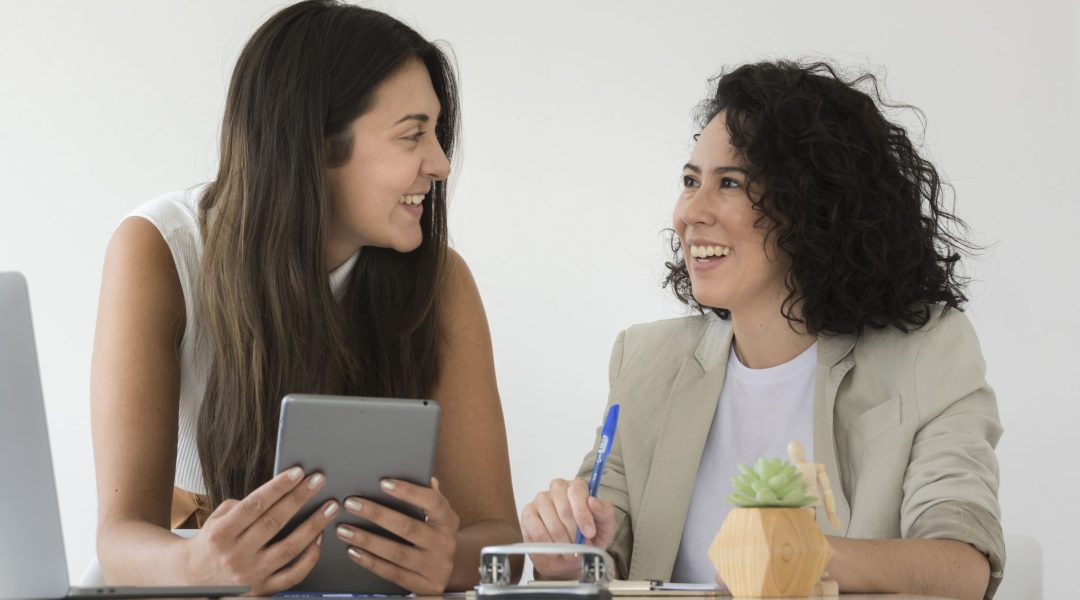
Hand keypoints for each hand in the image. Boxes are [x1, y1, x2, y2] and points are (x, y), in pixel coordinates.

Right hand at [181, 466, 338, 594]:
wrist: (193, 579)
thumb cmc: (211, 542)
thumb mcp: (216, 519)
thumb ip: (242, 506)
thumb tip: (276, 492)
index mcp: (221, 533)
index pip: (254, 505)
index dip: (278, 487)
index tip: (298, 472)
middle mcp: (235, 555)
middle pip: (274, 522)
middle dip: (300, 498)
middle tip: (319, 481)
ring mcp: (251, 574)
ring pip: (289, 548)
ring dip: (314, 525)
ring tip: (330, 508)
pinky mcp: (263, 590)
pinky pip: (294, 574)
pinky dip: (311, 557)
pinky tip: (320, 538)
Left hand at [335, 477, 459, 594]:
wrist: (450, 570)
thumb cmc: (436, 533)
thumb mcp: (438, 515)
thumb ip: (429, 496)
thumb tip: (422, 474)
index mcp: (448, 520)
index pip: (431, 501)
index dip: (408, 491)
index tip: (383, 482)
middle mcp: (445, 543)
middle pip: (408, 527)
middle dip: (376, 514)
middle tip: (351, 504)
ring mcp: (435, 566)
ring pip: (396, 552)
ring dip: (367, 540)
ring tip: (344, 530)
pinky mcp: (425, 586)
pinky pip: (393, 574)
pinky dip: (371, 562)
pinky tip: (353, 552)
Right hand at [520, 478, 615, 579]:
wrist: (572, 556)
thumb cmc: (590, 537)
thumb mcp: (605, 526)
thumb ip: (604, 512)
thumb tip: (592, 501)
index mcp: (578, 486)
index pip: (577, 492)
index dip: (583, 514)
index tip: (589, 533)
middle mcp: (558, 488)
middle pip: (564, 509)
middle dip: (574, 534)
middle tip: (580, 548)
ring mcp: (541, 499)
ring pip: (551, 523)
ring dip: (563, 543)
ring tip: (570, 552)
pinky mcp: (528, 514)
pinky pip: (537, 531)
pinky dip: (549, 546)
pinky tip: (555, 551)